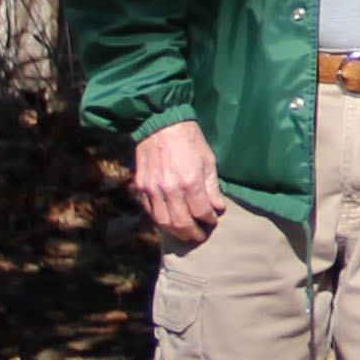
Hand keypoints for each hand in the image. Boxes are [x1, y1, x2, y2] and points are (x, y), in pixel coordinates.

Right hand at [131, 121, 226, 250]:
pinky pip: (150, 211)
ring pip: (163, 222)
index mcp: (190, 181)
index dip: (209, 220)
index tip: (213, 221)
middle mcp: (170, 188)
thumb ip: (212, 187)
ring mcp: (153, 189)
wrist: (161, 124)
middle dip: (193, 233)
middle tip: (201, 236)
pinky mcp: (141, 186)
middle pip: (181, 223)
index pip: (201, 212)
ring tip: (186, 234)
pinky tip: (170, 221)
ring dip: (176, 232)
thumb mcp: (208, 160)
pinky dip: (161, 221)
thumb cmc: (190, 140)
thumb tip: (218, 208)